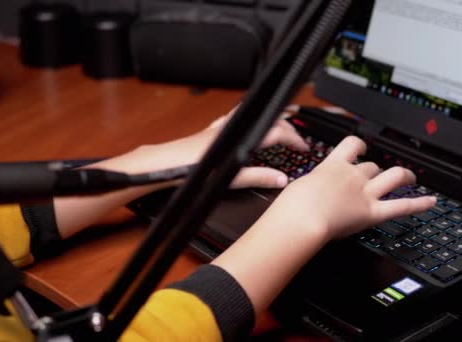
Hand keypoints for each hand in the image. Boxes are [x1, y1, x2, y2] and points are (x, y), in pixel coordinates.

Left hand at [99, 109, 308, 188]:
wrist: (157, 164)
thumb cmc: (186, 170)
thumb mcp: (227, 177)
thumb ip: (255, 177)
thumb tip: (280, 180)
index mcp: (239, 135)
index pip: (276, 131)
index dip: (294, 138)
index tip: (304, 148)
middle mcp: (230, 127)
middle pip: (266, 118)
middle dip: (286, 126)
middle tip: (297, 140)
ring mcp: (218, 128)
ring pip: (251, 115)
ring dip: (267, 120)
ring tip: (279, 127)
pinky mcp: (208, 132)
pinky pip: (234, 120)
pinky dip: (248, 122)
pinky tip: (244, 128)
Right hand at [265, 136, 436, 240]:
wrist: (301, 218)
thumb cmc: (294, 205)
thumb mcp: (300, 186)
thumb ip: (313, 185)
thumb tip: (311, 191)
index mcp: (333, 165)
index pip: (352, 145)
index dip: (360, 146)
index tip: (362, 148)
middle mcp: (352, 175)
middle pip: (371, 166)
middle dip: (375, 171)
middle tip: (377, 176)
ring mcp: (365, 193)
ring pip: (392, 176)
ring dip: (404, 175)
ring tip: (410, 178)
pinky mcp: (372, 212)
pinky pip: (401, 206)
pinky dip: (419, 204)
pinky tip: (430, 201)